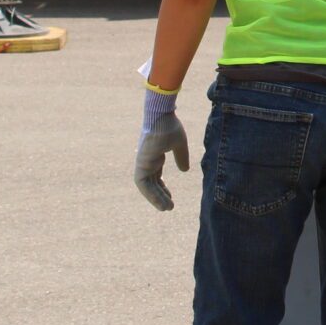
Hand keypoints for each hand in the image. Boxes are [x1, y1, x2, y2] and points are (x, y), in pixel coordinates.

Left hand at [134, 68, 189, 211]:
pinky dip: (151, 194)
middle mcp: (147, 161)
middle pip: (152, 183)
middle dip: (160, 196)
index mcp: (154, 156)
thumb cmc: (170, 126)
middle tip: (169, 207)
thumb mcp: (179, 144)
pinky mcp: (141, 164)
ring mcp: (143, 163)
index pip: (155, 176)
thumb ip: (181, 157)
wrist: (161, 116)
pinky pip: (143, 184)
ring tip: (167, 208)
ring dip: (156, 199)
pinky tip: (160, 202)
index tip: (170, 196)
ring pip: (147, 187)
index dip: (162, 187)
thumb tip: (184, 170)